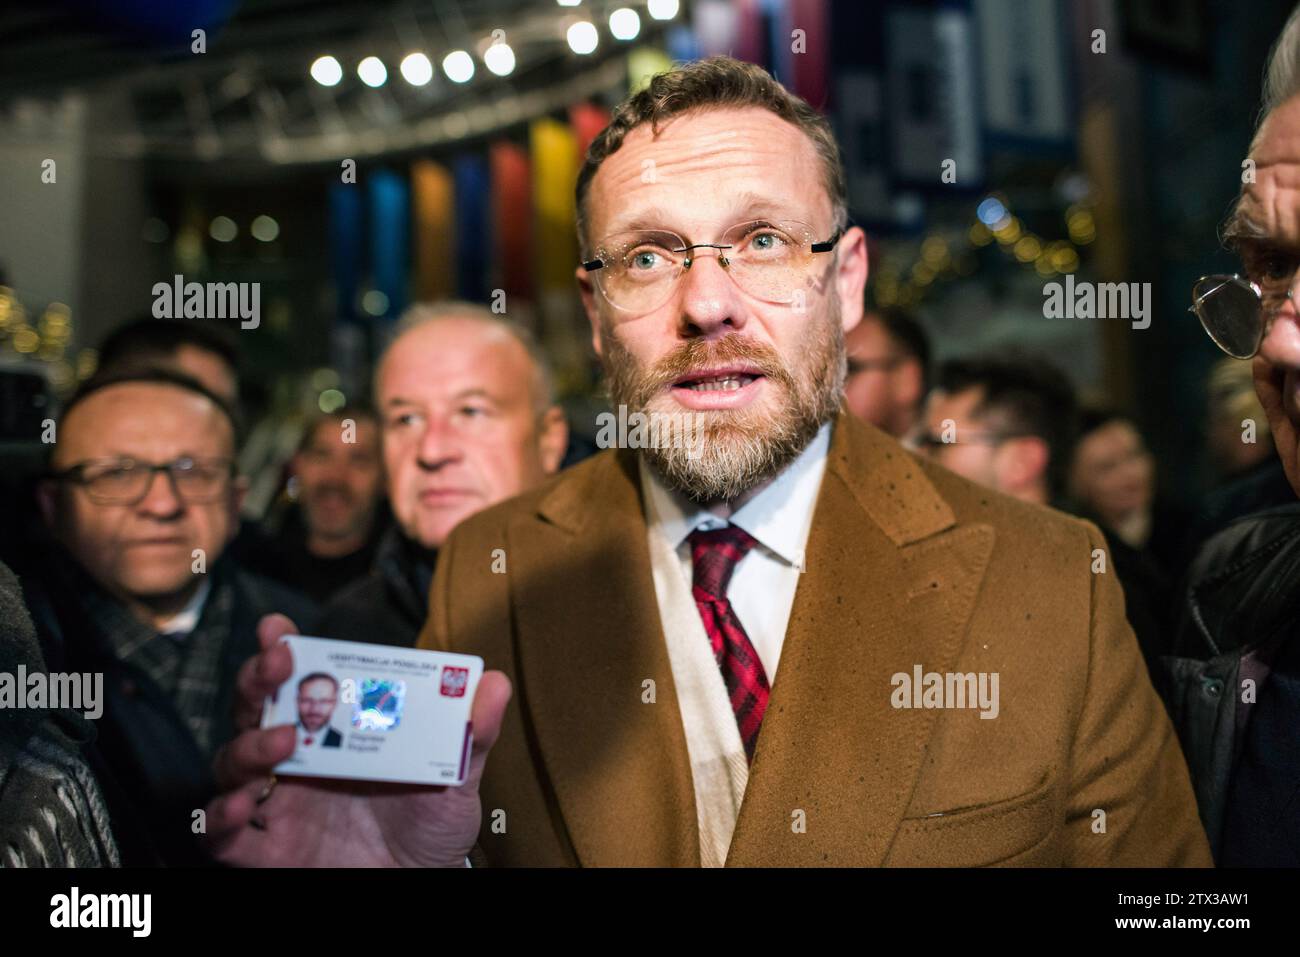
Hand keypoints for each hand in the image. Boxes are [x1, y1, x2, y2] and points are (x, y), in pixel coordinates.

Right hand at [204, 613, 510, 866]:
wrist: (424, 881)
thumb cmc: (434, 823)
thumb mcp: (458, 776)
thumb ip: (473, 733)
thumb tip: (494, 682)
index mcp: (337, 728)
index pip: (299, 679)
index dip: (282, 651)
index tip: (280, 629)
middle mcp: (299, 758)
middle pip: (255, 708)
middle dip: (257, 680)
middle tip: (278, 665)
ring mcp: (279, 803)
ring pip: (232, 762)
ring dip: (247, 745)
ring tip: (282, 742)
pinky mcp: (267, 852)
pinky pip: (224, 835)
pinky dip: (220, 820)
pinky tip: (237, 807)